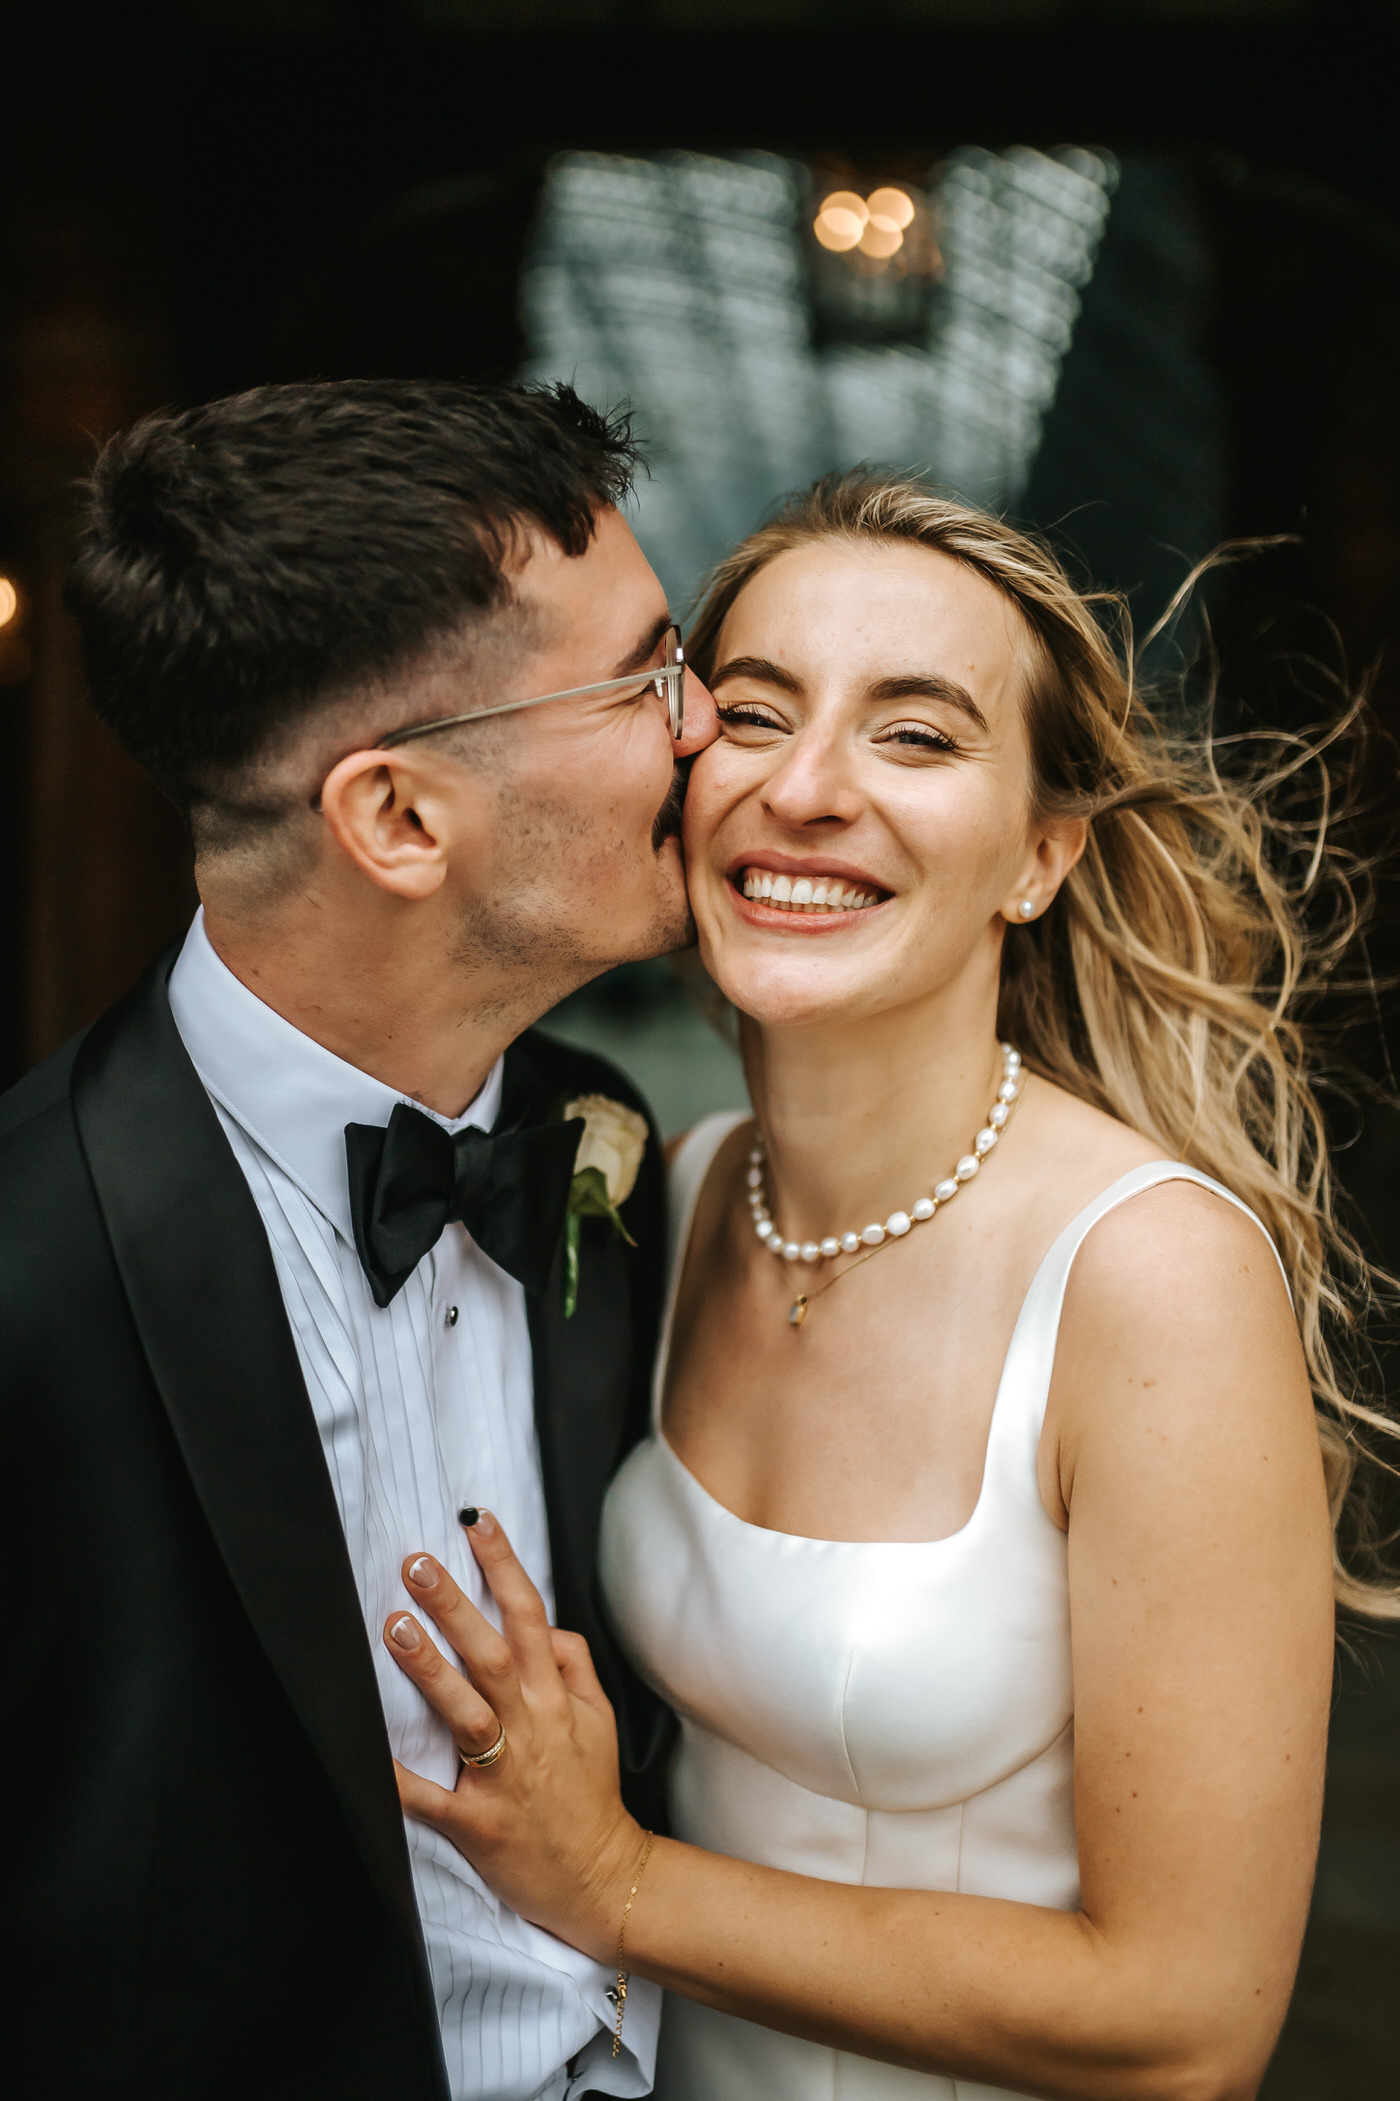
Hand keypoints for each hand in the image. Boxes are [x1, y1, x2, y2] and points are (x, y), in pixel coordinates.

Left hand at [384, 1510, 643, 1960]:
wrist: (604, 1879)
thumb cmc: (591, 1795)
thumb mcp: (600, 1720)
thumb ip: (574, 1666)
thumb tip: (547, 1625)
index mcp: (556, 1698)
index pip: (530, 1617)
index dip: (504, 1566)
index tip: (476, 1524)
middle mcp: (532, 1727)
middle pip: (493, 1654)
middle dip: (454, 1607)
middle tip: (416, 1565)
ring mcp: (505, 1775)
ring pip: (467, 1712)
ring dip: (430, 1669)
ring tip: (395, 1626)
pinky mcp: (480, 1823)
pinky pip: (434, 1798)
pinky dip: (402, 1779)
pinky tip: (369, 1753)